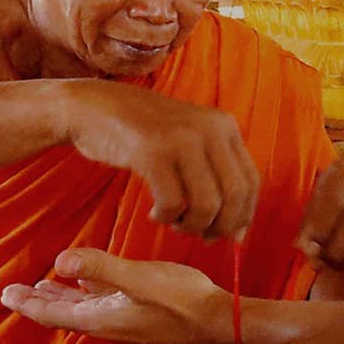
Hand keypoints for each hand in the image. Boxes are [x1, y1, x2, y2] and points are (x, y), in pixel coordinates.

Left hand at [0, 248, 227, 343]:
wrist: (221, 324)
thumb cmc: (185, 303)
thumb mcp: (141, 280)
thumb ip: (101, 268)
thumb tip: (60, 260)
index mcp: (102, 319)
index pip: (53, 313)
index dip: (29, 303)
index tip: (7, 293)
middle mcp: (109, 323)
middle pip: (63, 312)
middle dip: (38, 300)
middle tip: (15, 291)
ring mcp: (126, 320)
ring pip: (83, 308)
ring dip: (62, 296)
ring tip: (45, 285)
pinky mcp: (142, 313)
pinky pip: (105, 303)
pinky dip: (89, 292)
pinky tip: (91, 283)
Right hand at [64, 80, 258, 238]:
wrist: (92, 107)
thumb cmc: (142, 134)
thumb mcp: (189, 142)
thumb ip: (215, 178)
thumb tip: (239, 235)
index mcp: (224, 125)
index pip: (251, 182)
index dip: (243, 216)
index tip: (227, 235)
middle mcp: (210, 129)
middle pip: (235, 196)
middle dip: (221, 226)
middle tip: (200, 235)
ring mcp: (182, 139)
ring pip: (207, 205)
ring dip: (192, 226)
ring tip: (174, 222)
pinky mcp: (152, 152)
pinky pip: (173, 204)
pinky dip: (166, 218)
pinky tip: (154, 214)